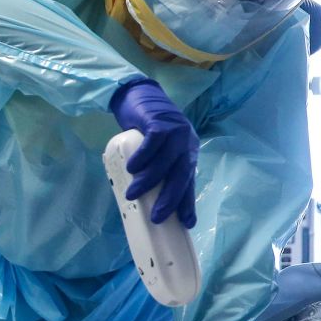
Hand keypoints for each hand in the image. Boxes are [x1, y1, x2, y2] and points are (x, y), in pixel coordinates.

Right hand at [109, 79, 198, 227]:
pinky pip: (153, 144)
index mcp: (188, 152)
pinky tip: (132, 168)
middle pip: (181, 175)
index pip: (189, 180)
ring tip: (133, 194)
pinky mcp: (160, 122)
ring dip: (148, 181)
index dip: (188, 202)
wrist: (138, 96)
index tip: (187, 223)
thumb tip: (150, 197)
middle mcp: (186, 142)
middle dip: (170, 198)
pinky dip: (142, 158)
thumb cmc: (146, 127)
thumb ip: (159, 167)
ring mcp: (175, 131)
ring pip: (165, 162)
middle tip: (157, 217)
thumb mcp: (157, 149)